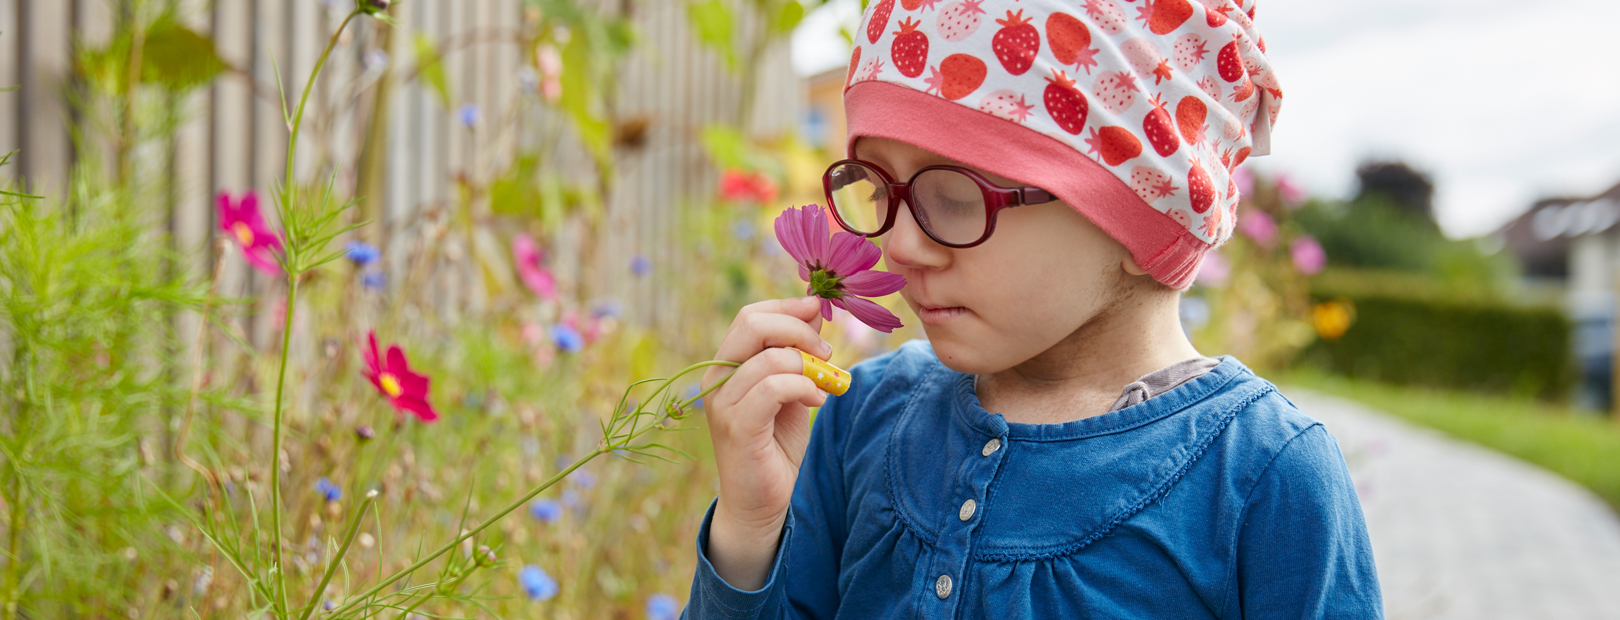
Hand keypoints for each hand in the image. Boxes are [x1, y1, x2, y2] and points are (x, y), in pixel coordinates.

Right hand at [700, 296, 831, 589]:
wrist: (760, 501)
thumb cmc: (775, 444)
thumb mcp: (792, 389)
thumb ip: (797, 354)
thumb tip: (814, 311)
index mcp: (727, 364)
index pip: (751, 315)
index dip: (787, 306)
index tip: (819, 310)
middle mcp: (717, 378)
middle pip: (752, 323)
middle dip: (798, 328)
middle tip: (826, 351)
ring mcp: (723, 403)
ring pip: (768, 357)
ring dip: (808, 365)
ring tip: (825, 384)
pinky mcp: (737, 427)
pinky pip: (773, 389)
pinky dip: (803, 387)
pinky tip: (818, 400)